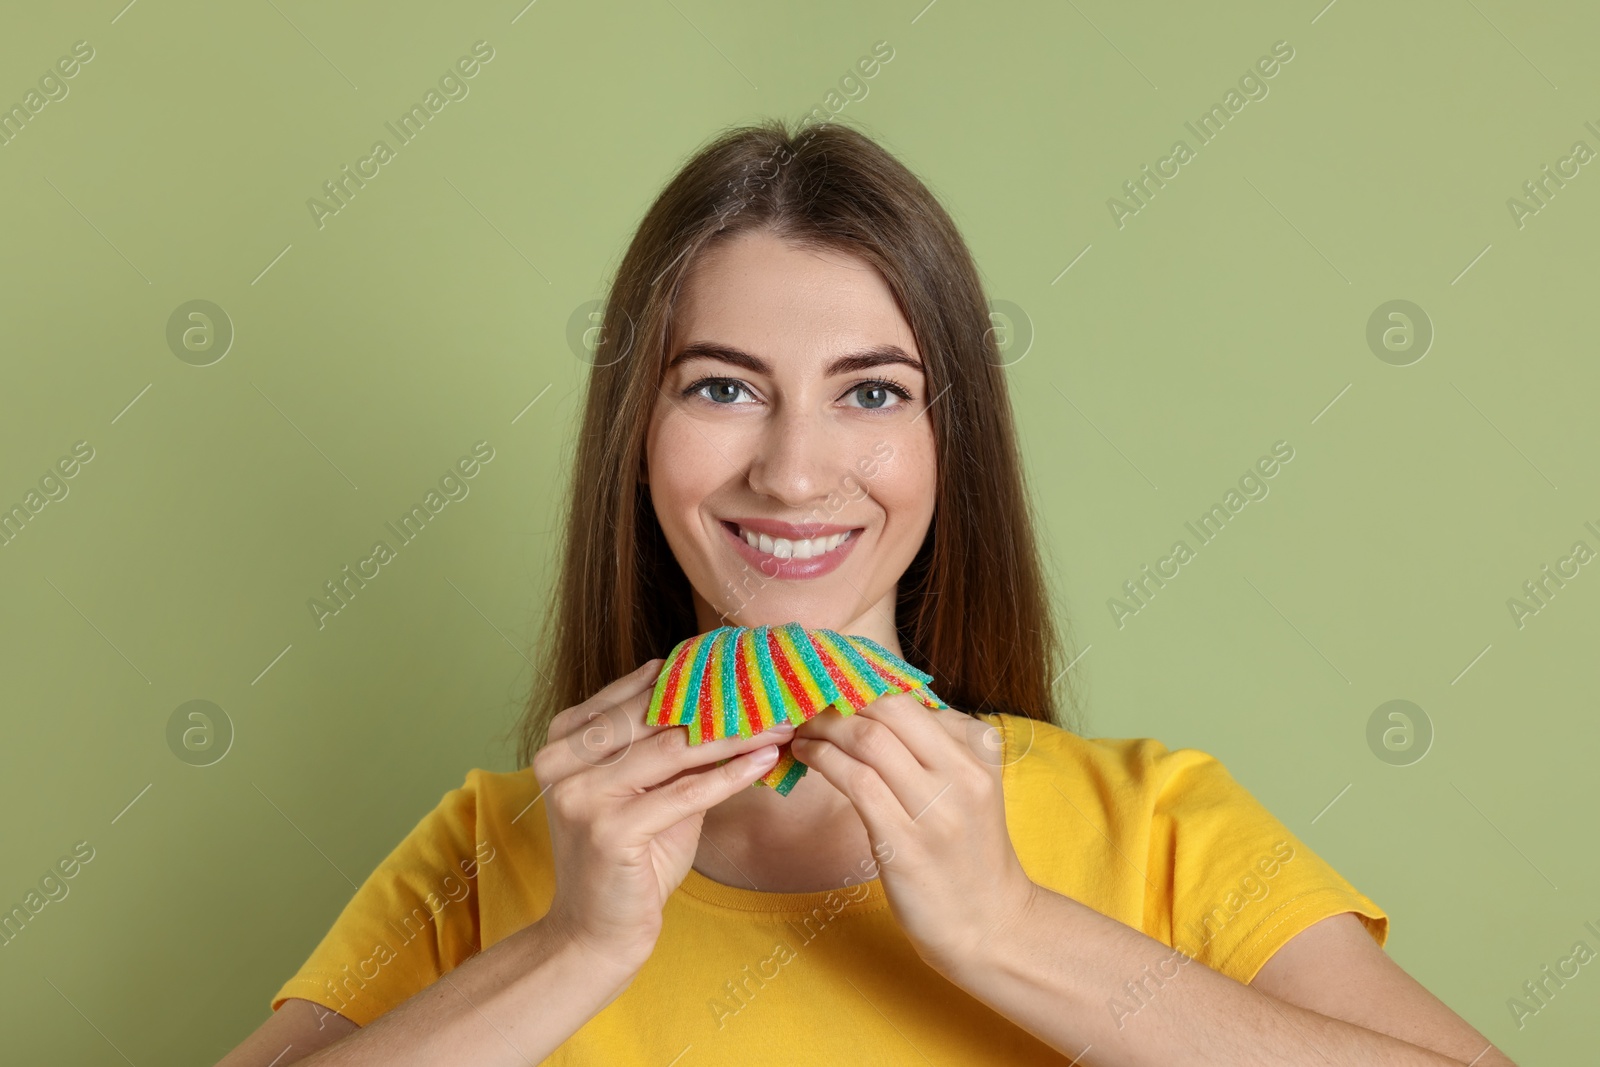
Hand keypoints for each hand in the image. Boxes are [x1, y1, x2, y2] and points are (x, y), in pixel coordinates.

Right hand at [532, 659, 795, 974]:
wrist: (597, 931)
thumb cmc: (629, 856)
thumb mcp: (645, 788)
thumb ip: (667, 744)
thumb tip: (726, 694)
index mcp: (562, 741)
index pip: (632, 695)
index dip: (689, 678)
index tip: (740, 668)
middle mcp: (560, 761)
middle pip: (652, 717)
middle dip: (717, 704)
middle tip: (770, 694)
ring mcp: (579, 795)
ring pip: (672, 750)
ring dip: (733, 736)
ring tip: (778, 724)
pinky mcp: (607, 830)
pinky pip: (683, 792)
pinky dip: (729, 775)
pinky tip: (763, 761)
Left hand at [790, 695, 1037, 980]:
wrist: (990, 924)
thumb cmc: (966, 850)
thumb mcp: (967, 784)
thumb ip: (932, 744)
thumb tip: (868, 704)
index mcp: (979, 748)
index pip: (909, 695)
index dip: (858, 682)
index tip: (826, 683)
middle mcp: (963, 771)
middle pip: (887, 708)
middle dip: (836, 699)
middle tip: (805, 702)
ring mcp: (936, 808)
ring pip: (866, 740)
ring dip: (822, 728)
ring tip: (801, 730)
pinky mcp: (905, 842)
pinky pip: (855, 782)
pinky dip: (822, 760)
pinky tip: (806, 756)